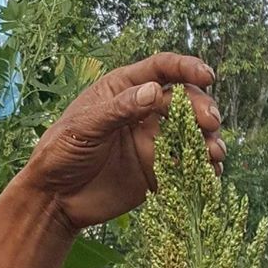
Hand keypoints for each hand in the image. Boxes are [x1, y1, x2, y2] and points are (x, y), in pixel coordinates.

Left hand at [19, 53, 224, 230]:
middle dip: (202, 109)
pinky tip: (210, 176)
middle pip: (184, 101)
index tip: (208, 76)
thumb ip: (118, 110)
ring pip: (191, 134)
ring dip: (208, 141)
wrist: (53, 199)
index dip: (187, 68)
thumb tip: (154, 92)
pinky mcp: (155, 172)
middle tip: (210, 123)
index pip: (162, 69)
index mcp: (123, 89)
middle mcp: (142, 111)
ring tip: (214, 154)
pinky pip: (185, 167)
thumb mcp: (83, 127)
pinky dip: (201, 170)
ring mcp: (151, 141)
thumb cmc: (59, 154)